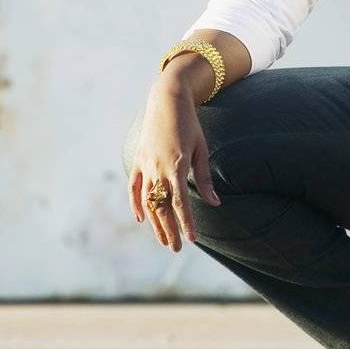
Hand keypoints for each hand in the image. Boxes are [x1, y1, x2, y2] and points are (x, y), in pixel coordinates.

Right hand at [127, 78, 221, 251]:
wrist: (167, 100)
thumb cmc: (190, 124)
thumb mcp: (201, 149)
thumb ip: (205, 178)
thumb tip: (215, 203)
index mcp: (177, 165)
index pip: (181, 202)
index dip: (186, 222)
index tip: (192, 239)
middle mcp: (159, 168)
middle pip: (162, 206)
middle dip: (170, 229)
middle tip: (177, 248)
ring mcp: (146, 164)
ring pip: (148, 201)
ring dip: (155, 223)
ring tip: (164, 240)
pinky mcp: (139, 160)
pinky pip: (134, 187)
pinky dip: (136, 203)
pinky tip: (141, 219)